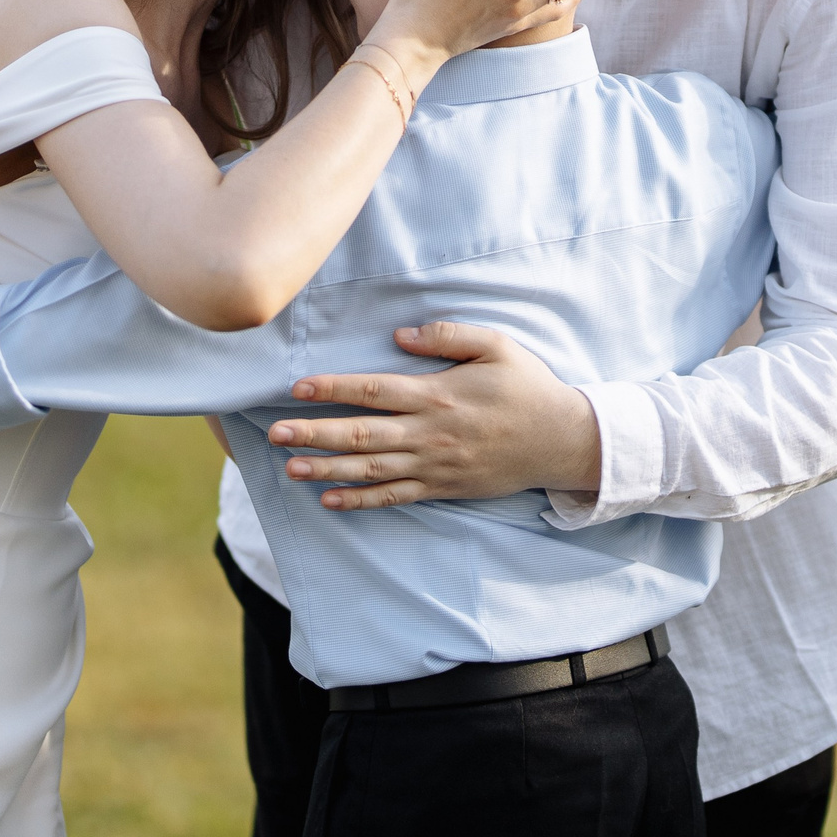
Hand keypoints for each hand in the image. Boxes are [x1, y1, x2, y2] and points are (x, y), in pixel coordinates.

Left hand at [267, 323, 601, 509]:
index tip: (298, 388)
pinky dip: (361, 501)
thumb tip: (400, 335)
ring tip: (289, 466)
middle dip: (315, 433)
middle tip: (274, 433)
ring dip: (327, 469)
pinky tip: (330, 500)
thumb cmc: (528, 387)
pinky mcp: (443, 487)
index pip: (374, 390)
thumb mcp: (496, 345)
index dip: (333, 388)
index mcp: (438, 394)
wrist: (562, 440)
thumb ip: (448, 336)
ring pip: (371, 469)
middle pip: (362, 434)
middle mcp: (430, 433)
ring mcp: (435, 465)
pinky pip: (395, 497)